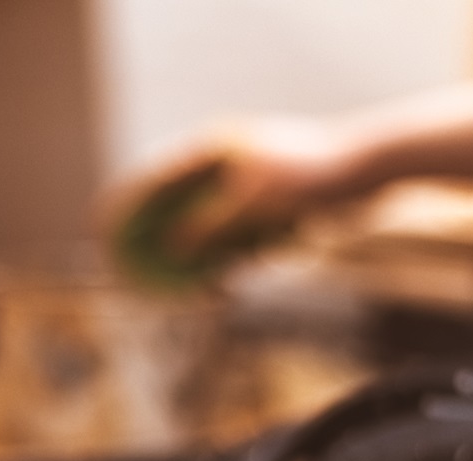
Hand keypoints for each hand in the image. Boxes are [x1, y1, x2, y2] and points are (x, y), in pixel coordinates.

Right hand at [102, 116, 365, 267]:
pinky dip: (229, 266)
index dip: (124, 207)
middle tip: (136, 280)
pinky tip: (226, 290)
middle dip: (158, 248)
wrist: (372, 170)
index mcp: (212, 152)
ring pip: (205, 235)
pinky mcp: (269, 213)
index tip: (99, 234)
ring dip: (197, 266)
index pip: (153, 179)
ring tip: (191, 295)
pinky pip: (236, 245)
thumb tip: (169, 248)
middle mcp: (223, 170)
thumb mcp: (250, 206)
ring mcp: (245, 192)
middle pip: (175, 212)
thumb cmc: (310, 176)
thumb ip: (207, 228)